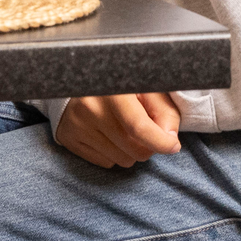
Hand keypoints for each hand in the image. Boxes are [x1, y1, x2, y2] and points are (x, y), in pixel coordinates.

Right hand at [55, 93, 184, 168]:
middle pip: (135, 150)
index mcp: (112, 89)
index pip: (138, 127)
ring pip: (122, 160)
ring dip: (131, 150)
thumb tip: (170, 141)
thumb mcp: (147, 88)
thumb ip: (164, 112)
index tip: (173, 145)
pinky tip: (108, 133)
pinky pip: (106, 163)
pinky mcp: (68, 138)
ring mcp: (77, 124)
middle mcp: (90, 107)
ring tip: (124, 128)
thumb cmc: (121, 84)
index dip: (160, 142)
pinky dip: (114, 153)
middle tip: (144, 128)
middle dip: (147, 146)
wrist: (79, 77)